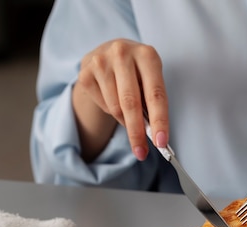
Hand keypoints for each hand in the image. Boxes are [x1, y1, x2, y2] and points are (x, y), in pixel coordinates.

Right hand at [73, 39, 168, 160]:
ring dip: (125, 121)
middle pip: (131, 103)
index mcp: (147, 54)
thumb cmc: (136, 72)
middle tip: (142, 153)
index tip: (161, 142)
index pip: (155, 95)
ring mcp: (100, 61)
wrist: (108, 54)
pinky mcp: (84, 72)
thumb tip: (153, 134)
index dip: (159, 121)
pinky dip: (110, 110)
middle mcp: (122, 53)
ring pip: (115, 107)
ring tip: (129, 115)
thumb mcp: (150, 79)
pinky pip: (102, 105)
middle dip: (137, 132)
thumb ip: (152, 102)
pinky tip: (113, 98)